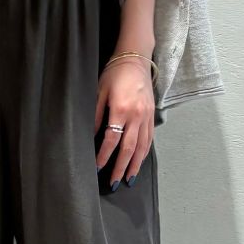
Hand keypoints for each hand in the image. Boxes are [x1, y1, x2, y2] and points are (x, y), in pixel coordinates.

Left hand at [94, 56, 155, 188]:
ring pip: (142, 147)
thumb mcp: (99, 92)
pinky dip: (144, 153)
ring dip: (135, 165)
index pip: (112, 140)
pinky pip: (149, 139)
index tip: (97, 168)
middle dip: (121, 168)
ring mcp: (147, 117)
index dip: (104, 156)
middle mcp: (137, 116)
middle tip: (114, 183)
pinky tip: (140, 161)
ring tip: (129, 179)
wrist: (135, 59)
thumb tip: (91, 136)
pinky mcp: (152, 115)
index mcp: (121, 110)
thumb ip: (96, 115)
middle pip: (129, 149)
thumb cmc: (114, 73)